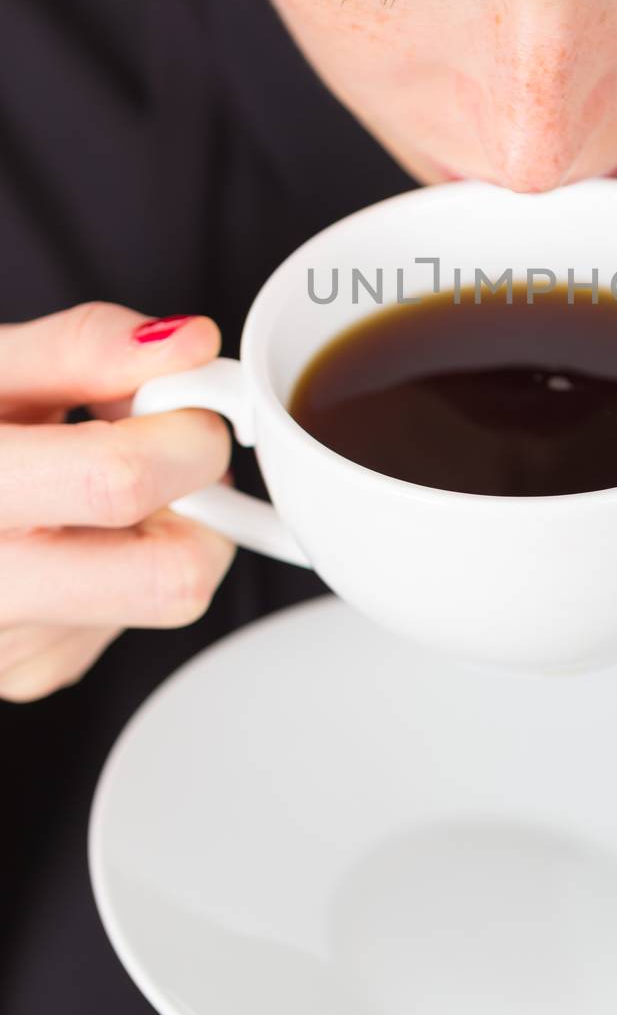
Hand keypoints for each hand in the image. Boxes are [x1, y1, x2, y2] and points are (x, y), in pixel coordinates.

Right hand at [0, 302, 233, 701]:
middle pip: (172, 574)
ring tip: (93, 485)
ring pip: (169, 596)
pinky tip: (70, 532)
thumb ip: (84, 347)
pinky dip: (130, 564)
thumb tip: (190, 343)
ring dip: (165, 528)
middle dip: (200, 497)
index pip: (118, 481)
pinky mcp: (34, 671)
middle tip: (165, 448)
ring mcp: (10, 650)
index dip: (182, 430)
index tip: (187, 399)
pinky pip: (133, 619)